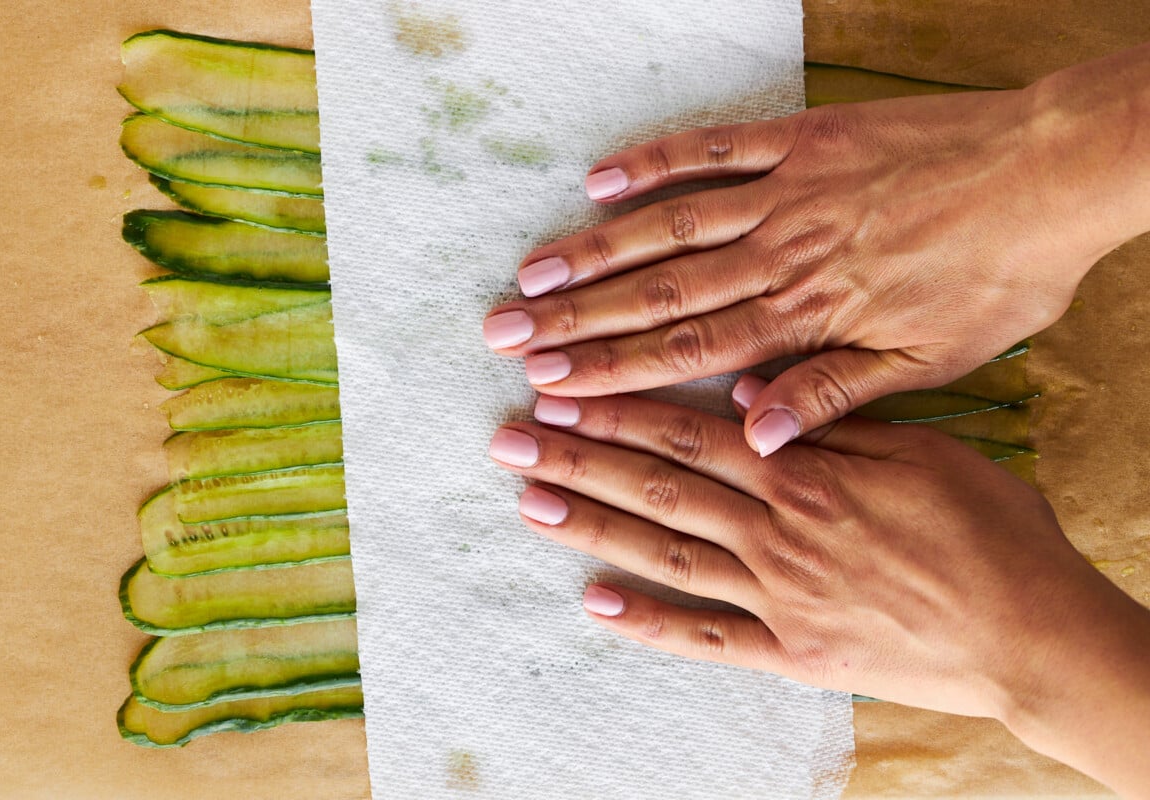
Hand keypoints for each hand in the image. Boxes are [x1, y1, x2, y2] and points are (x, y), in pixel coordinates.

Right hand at [483, 44, 1149, 455]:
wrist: (1048, 176)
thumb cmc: (994, 276)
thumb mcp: (929, 362)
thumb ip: (835, 395)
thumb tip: (756, 433)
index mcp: (804, 316)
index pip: (687, 352)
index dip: (610, 371)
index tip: (548, 386)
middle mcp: (778, 253)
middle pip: (658, 291)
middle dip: (575, 317)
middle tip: (505, 332)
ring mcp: (784, 191)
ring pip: (670, 223)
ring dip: (595, 250)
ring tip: (530, 271)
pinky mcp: (801, 139)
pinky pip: (714, 147)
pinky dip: (655, 160)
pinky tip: (600, 177)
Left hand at [488, 385, 1149, 795]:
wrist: (1030, 631)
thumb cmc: (988, 529)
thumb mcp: (921, 448)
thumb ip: (829, 419)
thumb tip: (747, 397)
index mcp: (803, 475)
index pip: (688, 435)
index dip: (616, 411)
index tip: (558, 392)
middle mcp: (775, 533)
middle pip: (658, 488)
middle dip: (578, 460)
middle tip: (510, 440)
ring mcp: (776, 598)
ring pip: (665, 553)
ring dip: (591, 528)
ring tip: (527, 503)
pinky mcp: (790, 654)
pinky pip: (705, 639)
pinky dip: (648, 623)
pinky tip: (593, 606)